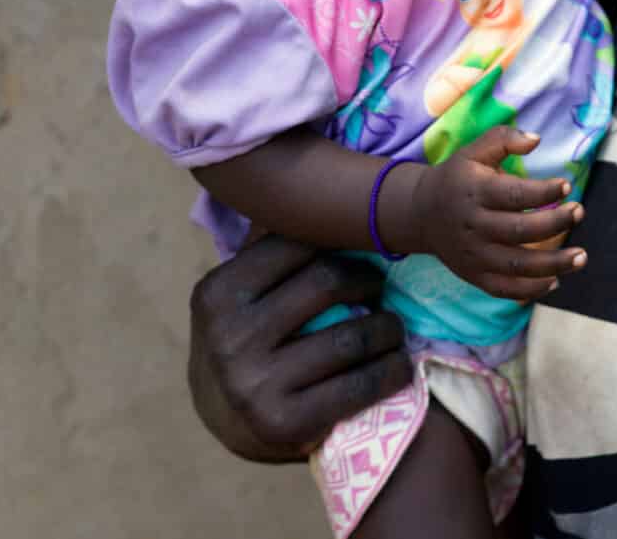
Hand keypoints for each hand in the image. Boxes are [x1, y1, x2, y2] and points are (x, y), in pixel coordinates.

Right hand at [185, 234, 413, 461]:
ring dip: (388, 327)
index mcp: (217, 293)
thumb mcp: (240, 293)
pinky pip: (359, 385)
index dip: (338, 243)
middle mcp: (229, 337)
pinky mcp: (284, 423)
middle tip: (379, 288)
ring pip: (351, 336)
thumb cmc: (246, 337)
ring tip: (393, 326)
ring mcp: (254, 384)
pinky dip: (391, 369)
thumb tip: (322, 192)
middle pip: (327, 282)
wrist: (223, 420)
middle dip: (367, 281)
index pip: (295, 245)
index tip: (359, 251)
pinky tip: (398, 363)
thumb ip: (270, 251)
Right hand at [399, 127, 587, 301]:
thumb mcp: (474, 151)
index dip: (543, 192)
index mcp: (475, 192)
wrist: (420, 212)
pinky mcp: (474, 275)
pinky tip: (556, 280)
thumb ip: (504, 139)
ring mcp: (474, 255)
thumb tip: (536, 139)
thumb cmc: (457, 177)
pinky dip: (532, 290)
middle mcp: (474, 226)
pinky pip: (506, 289)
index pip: (514, 195)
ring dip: (553, 264)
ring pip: (517, 266)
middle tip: (579, 212)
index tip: (567, 187)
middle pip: (520, 231)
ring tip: (581, 257)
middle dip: (555, 224)